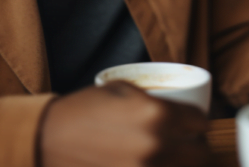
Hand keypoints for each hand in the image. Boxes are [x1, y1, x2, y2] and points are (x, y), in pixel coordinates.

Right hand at [38, 81, 208, 166]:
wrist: (47, 140)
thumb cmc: (83, 110)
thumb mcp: (123, 89)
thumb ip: (157, 99)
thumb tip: (184, 107)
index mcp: (157, 114)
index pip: (201, 123)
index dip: (198, 122)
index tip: (193, 124)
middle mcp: (156, 146)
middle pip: (201, 154)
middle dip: (196, 147)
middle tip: (187, 144)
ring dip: (182, 164)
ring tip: (171, 157)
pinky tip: (152, 165)